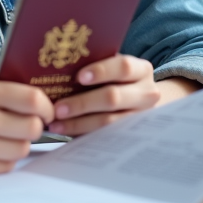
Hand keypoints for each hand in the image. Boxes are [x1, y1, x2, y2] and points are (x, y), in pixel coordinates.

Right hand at [0, 78, 53, 175]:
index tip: (46, 111)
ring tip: (3, 137)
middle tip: (24, 124)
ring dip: (19, 144)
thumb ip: (2, 91)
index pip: (33, 99)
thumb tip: (41, 103)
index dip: (47, 107)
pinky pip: (5, 167)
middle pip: (32, 127)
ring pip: (22, 149)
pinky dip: (4, 159)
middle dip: (34, 126)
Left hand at [47, 56, 200, 136]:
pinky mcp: (132, 135)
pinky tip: (65, 130)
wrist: (143, 101)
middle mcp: (146, 93)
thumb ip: (96, 65)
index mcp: (141, 70)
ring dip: (79, 123)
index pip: (123, 67)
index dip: (101, 71)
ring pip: (109, 122)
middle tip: (58, 108)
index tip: (79, 77)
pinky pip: (106, 137)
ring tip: (56, 123)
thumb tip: (61, 65)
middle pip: (113, 97)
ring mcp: (141, 117)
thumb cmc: (119, 80)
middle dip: (82, 103)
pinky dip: (83, 133)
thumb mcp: (114, 69)